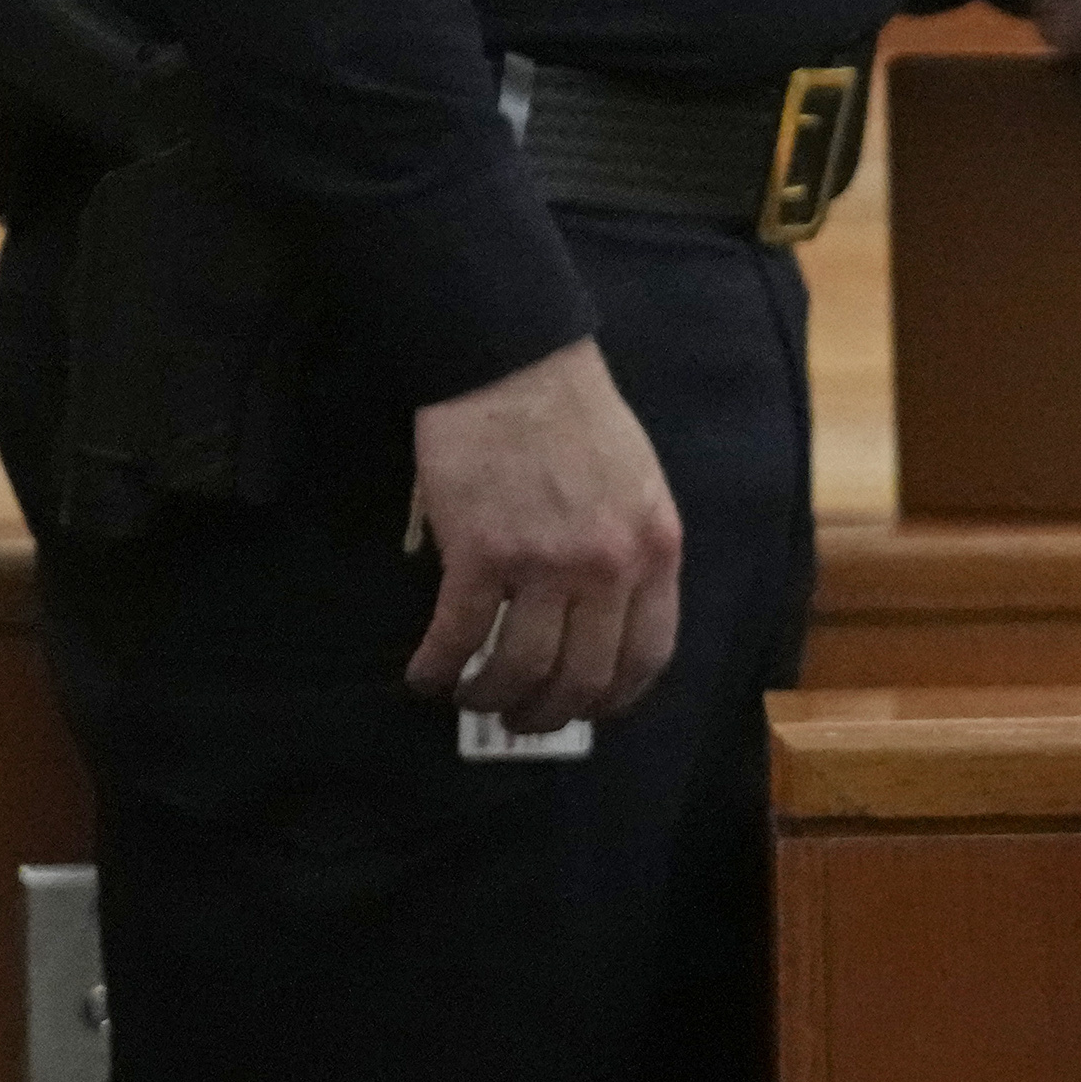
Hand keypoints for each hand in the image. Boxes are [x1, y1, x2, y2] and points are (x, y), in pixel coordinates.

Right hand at [403, 339, 683, 730]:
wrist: (514, 362)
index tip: (588, 709)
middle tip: (521, 719)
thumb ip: (630, 551)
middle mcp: (608, 566)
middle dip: (548, 714)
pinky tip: (425, 675)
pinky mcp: (480, 553)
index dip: (614, 698)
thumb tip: (601, 621)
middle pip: (582, 678)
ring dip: (489, 698)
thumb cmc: (575, 415)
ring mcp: (545, 562)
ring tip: (470, 696)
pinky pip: (457, 637)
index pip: (648, 655)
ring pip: (519, 670)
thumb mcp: (637, 485)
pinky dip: (437, 668)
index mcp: (655, 548)